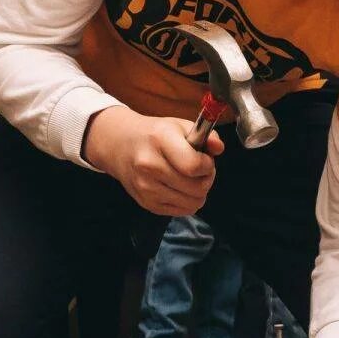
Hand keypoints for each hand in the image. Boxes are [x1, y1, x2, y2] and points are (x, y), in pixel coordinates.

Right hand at [81, 105, 221, 216]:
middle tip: (199, 169)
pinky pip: (182, 211)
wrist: (120, 145)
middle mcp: (150, 165)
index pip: (194, 166)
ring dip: (198, 192)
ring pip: (192, 204)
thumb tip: (218, 148)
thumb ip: (206, 136)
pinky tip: (179, 187)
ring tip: (189, 178)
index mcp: (160, 140)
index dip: (207, 165)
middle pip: (197, 188)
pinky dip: (187, 201)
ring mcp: (146, 187)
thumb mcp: (180, 126)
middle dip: (206, 179)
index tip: (204, 159)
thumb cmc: (155, 135)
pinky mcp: (146, 203)